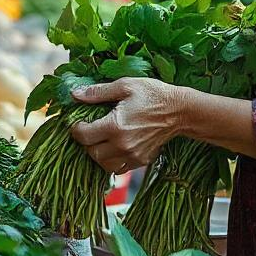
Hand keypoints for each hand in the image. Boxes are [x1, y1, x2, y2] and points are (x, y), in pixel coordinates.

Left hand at [71, 78, 185, 173]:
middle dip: (86, 142)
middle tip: (91, 129)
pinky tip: (115, 147)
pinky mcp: (140, 161)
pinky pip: (118, 169)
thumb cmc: (153, 94)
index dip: (76, 129)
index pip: (83, 136)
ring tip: (102, 140)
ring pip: (103, 164)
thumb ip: (98, 92)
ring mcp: (132, 156)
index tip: (79, 122)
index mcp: (115, 126)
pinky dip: (112, 161)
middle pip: (91, 153)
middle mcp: (122, 145)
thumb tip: (75, 94)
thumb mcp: (125, 86)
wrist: (180, 111)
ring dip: (98, 154)